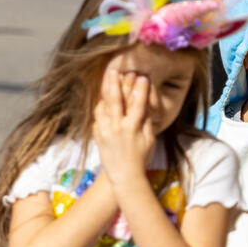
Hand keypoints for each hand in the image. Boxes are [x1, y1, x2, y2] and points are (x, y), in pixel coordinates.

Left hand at [92, 68, 155, 184]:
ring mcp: (105, 131)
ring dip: (106, 90)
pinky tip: (103, 98)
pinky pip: (97, 116)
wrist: (124, 176)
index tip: (143, 77)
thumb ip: (147, 120)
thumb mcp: (150, 138)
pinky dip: (100, 105)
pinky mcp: (98, 135)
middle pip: (116, 100)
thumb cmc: (141, 157)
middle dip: (116, 83)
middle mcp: (117, 128)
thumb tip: (146, 102)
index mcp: (133, 128)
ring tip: (108, 78)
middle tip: (116, 70)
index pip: (138, 103)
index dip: (141, 89)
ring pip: (104, 106)